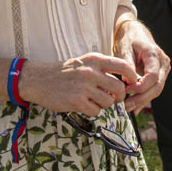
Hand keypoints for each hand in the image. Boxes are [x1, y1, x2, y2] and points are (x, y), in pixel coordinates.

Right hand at [19, 52, 137, 116]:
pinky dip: (92, 110)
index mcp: (94, 60)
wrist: (38, 79)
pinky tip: (84, 105)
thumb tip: (124, 82)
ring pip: (108, 102)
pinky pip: (95, 110)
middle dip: (119, 97)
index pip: (123, 66)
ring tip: (93, 100)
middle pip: (119, 88)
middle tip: (114, 99)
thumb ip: (102, 68)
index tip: (133, 83)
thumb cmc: (64, 72)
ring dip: (104, 104)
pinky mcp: (76, 101)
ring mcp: (83, 87)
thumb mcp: (84, 62)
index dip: (132, 76)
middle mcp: (90, 72)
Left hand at [115, 18, 169, 112]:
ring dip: (143, 100)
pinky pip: (155, 88)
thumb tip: (129, 82)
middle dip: (142, 98)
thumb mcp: (124, 48)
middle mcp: (163, 61)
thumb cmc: (129, 39)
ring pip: (157, 89)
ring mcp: (164, 68)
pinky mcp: (161, 74)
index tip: (126, 90)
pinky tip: (135, 107)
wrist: (135, 33)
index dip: (140, 86)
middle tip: (127, 106)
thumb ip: (127, 64)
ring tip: (129, 108)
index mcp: (154, 53)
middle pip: (157, 85)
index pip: (152, 75)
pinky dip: (145, 98)